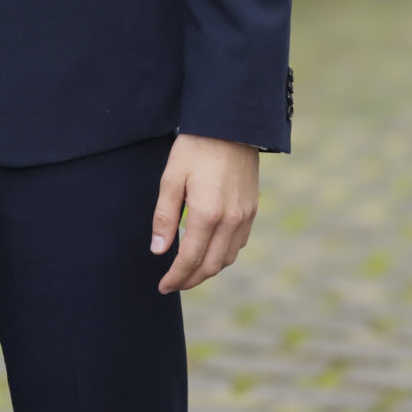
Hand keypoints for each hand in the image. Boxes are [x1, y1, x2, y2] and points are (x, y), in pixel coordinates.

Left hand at [150, 134, 259, 293]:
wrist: (232, 126)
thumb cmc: (196, 148)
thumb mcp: (171, 178)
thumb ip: (164, 216)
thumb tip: (159, 250)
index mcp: (207, 214)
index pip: (190, 258)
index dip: (176, 277)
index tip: (163, 286)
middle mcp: (231, 221)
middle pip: (211, 265)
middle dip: (191, 280)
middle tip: (173, 284)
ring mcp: (245, 217)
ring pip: (227, 258)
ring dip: (208, 270)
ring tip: (189, 272)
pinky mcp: (252, 210)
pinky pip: (238, 244)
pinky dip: (223, 255)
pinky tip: (209, 252)